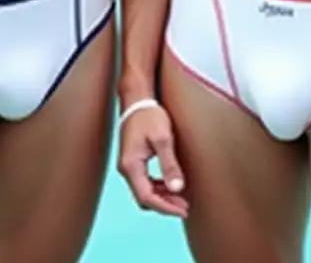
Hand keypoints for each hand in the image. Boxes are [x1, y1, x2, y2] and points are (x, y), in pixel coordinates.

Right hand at [117, 101, 188, 217]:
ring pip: (143, 192)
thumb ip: (169, 164)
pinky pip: (143, 183)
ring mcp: (127, 165)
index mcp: (131, 165)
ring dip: (162, 197)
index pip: (147, 197)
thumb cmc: (149, 115)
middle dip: (165, 205)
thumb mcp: (163, 138)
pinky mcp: (132, 161)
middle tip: (185, 206)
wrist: (137, 100)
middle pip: (144, 198)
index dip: (166, 207)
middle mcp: (125, 168)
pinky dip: (157, 188)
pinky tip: (170, 184)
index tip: (183, 210)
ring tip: (181, 198)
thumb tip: (177, 188)